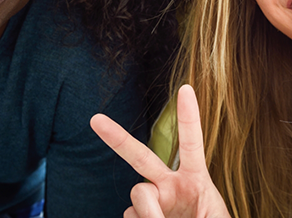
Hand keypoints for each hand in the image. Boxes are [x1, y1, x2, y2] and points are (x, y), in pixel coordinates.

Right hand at [90, 85, 230, 217]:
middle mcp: (170, 185)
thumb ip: (185, 213)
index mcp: (196, 179)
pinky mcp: (137, 217)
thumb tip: (145, 211)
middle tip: (95, 119)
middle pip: (141, 157)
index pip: (191, 143)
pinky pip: (131, 217)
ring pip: (138, 194)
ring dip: (150, 212)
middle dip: (118, 138)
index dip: (188, 117)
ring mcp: (152, 201)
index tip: (186, 88)